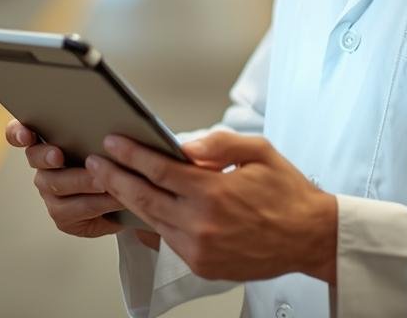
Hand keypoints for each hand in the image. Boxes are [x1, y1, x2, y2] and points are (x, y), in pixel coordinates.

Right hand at [5, 120, 160, 245]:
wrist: (129, 196)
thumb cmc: (115, 159)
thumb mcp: (106, 140)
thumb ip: (96, 128)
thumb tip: (107, 111)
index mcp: (48, 139)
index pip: (18, 132)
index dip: (17, 132)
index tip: (25, 134)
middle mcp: (44, 166)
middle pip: (35, 157)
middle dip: (46, 156)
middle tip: (58, 156)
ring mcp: (50, 192)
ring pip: (57, 185)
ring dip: (81, 181)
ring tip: (103, 181)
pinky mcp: (62, 216)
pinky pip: (75, 209)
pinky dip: (97, 202)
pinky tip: (114, 198)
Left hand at [85, 131, 337, 283]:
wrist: (311, 238)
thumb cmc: (288, 193)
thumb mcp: (259, 152)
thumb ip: (218, 143)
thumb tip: (183, 144)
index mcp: (214, 192)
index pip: (158, 168)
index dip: (130, 153)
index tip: (113, 141)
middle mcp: (201, 224)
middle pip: (143, 196)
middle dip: (114, 176)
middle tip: (96, 162)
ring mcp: (199, 249)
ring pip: (151, 220)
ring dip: (128, 199)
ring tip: (112, 181)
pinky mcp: (202, 265)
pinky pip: (167, 240)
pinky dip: (151, 222)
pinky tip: (142, 207)